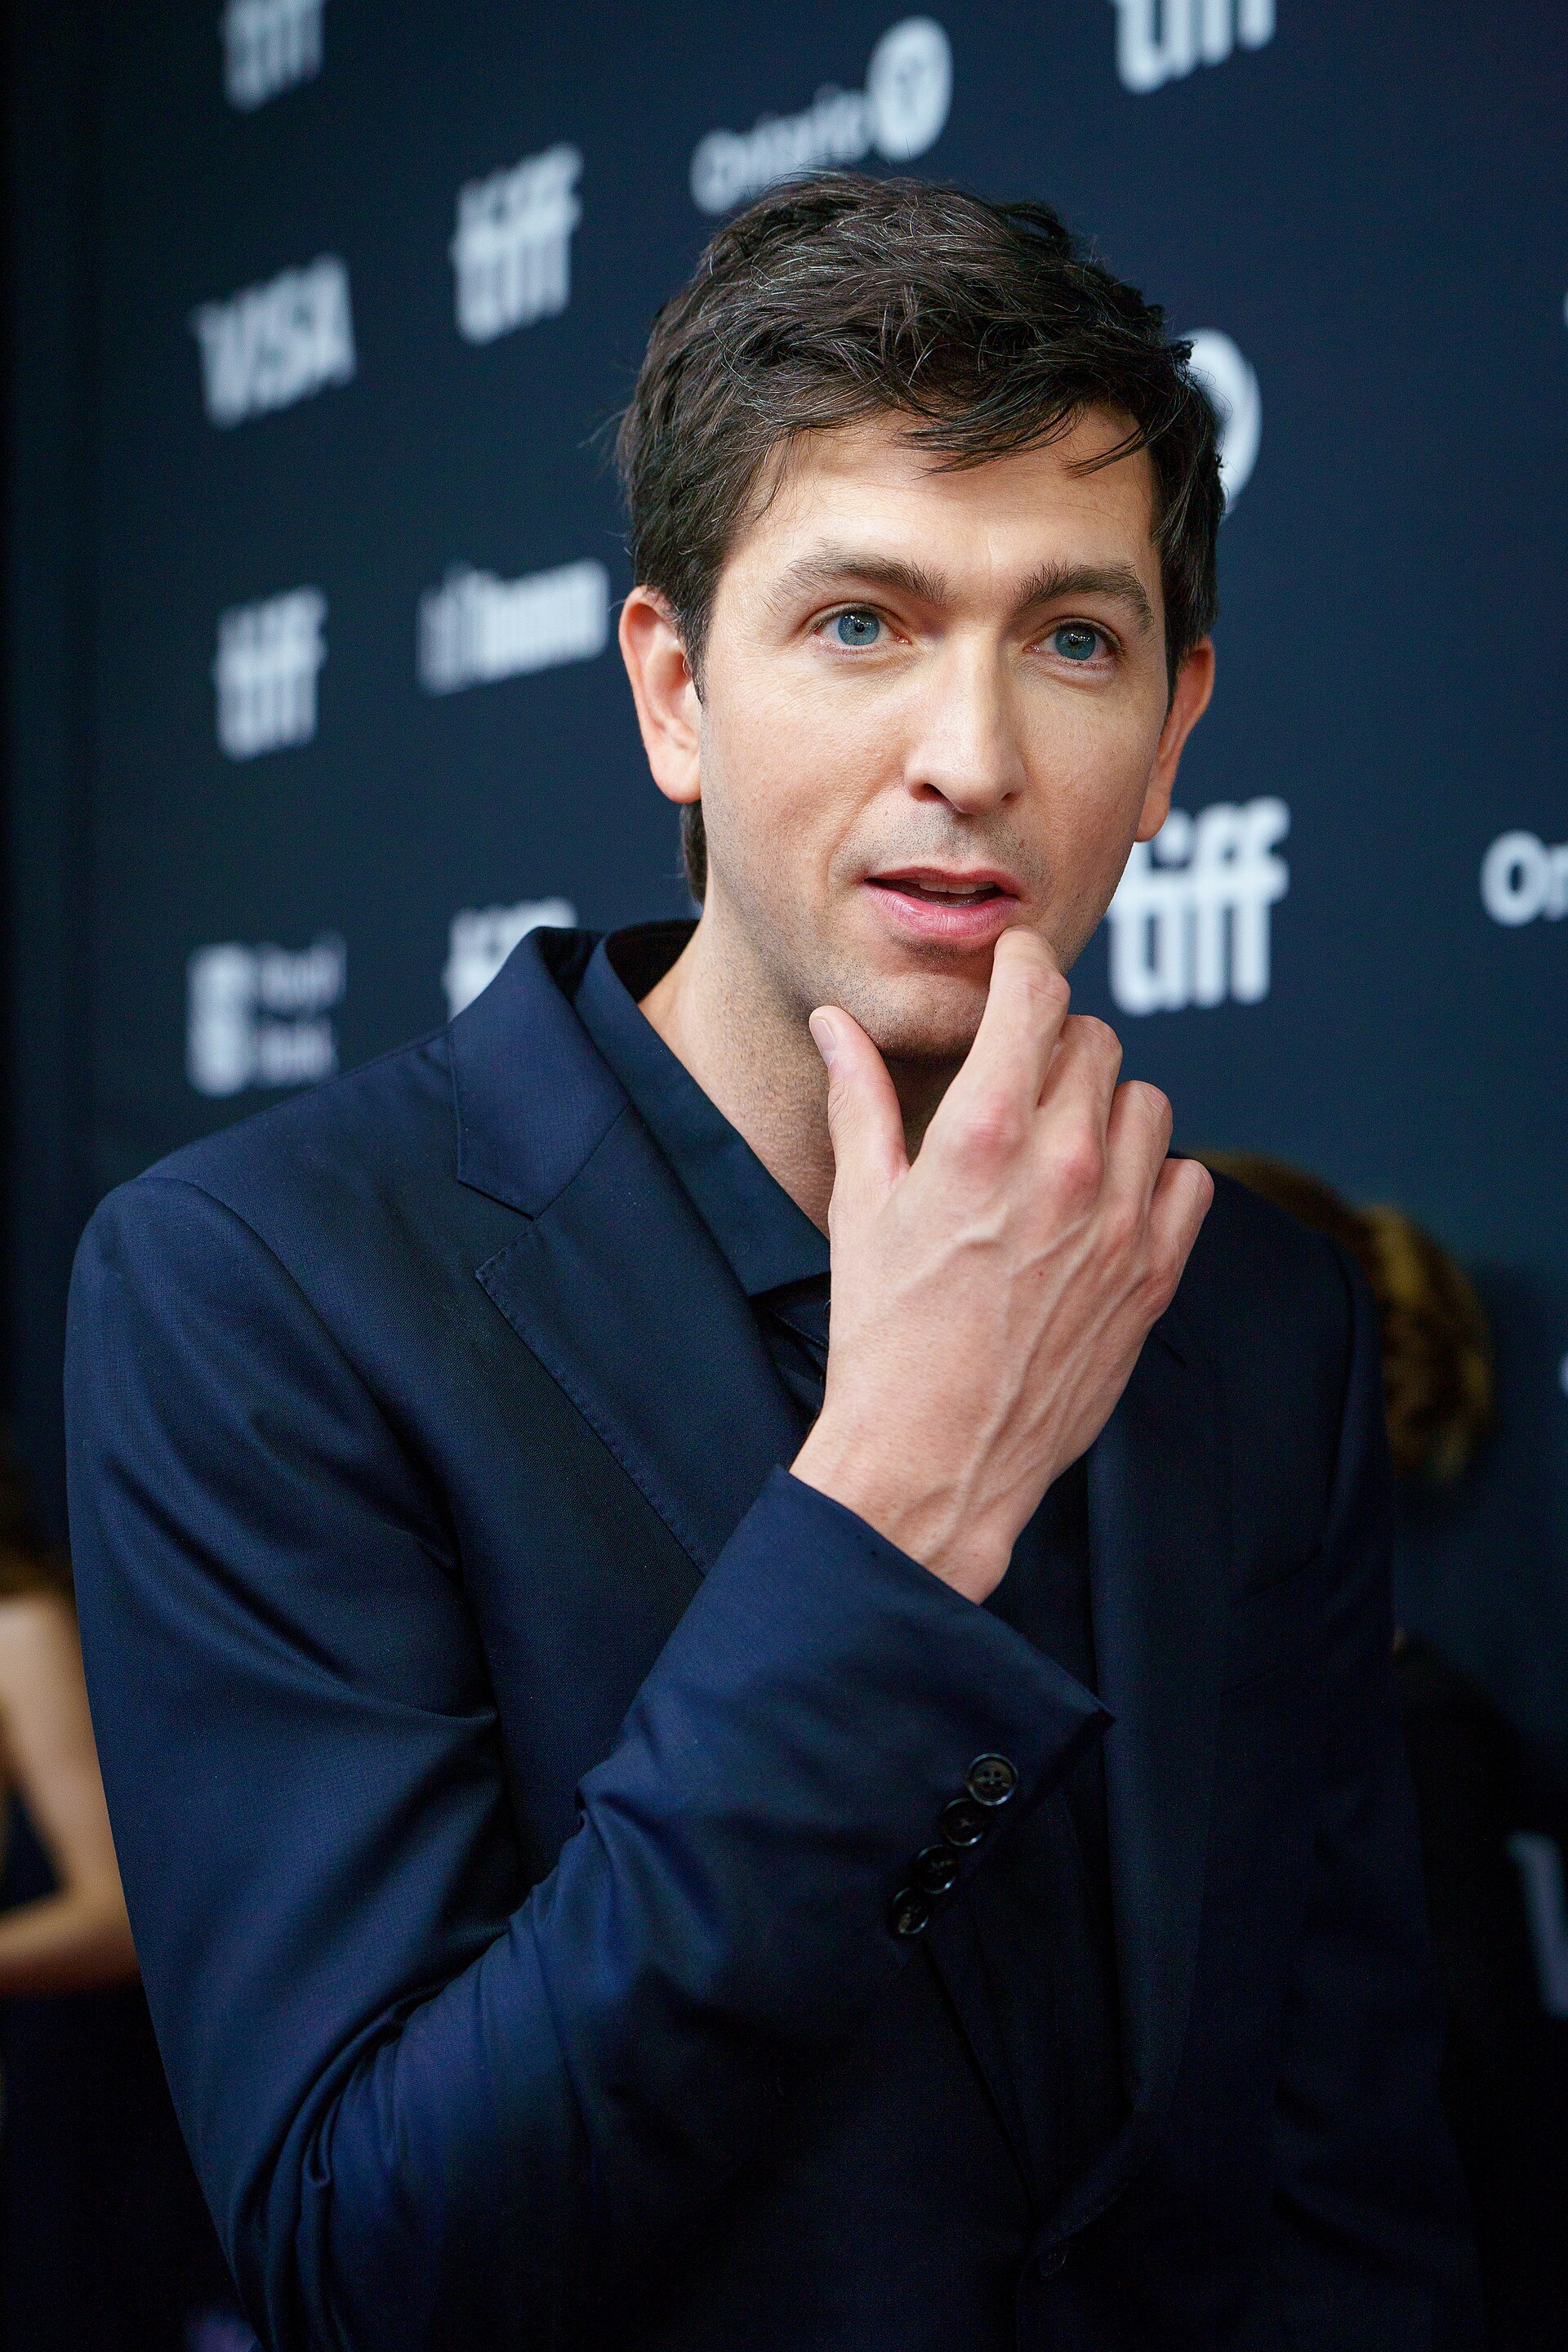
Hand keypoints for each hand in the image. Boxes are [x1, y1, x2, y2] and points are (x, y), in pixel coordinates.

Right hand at [791, 929, 1212, 1601]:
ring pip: (1148, 1101)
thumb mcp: (859, 1206)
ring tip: (1060, 1148)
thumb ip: (860, 1098)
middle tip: (1018, 1086)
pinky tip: (1104, 1204)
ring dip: (1107, 1108)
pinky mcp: (1155, 1275)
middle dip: (1055, 1047)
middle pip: (1095, 1041)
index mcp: (982, 1135)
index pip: (1036, 992)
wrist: (934, 1460)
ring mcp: (1121, 1222)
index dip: (1025, 964)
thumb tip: (835, 1024)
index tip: (1016, 970)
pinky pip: (1189, 1178)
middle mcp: (1064, 1166)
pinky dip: (1155, 1177)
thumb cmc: (882, 1336)